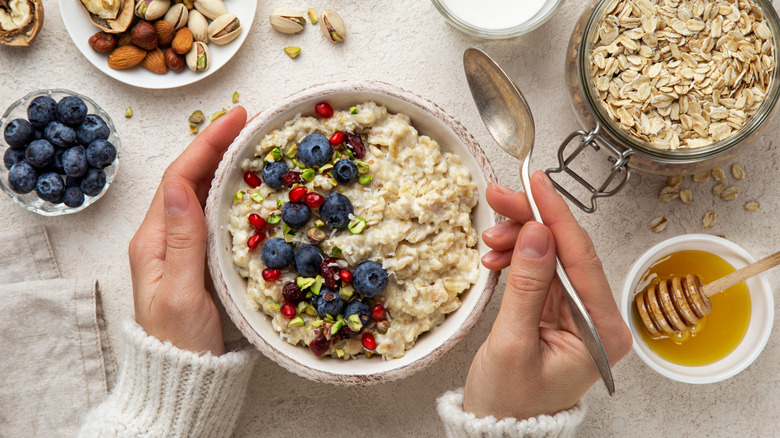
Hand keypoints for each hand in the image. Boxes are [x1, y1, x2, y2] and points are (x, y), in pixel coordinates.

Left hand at [128, 107, 246, 355]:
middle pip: (190, 177)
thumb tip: (180, 188)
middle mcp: (166, 236)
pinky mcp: (200, 257)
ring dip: (225, 162)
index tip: (237, 117)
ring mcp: (182, 245)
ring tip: (254, 140)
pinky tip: (251, 182)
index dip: (207, 144)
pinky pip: (214, 212)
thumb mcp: (182, 292)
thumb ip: (183, 241)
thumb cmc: (182, 341)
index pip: (180, 178)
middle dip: (218, 144)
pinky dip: (231, 190)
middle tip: (253, 120)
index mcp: (155, 240)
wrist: (185, 376)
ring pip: (202, 192)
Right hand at [463, 171, 631, 418]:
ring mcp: (578, 312)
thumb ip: (528, 286)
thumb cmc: (510, 401)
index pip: (583, 258)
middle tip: (499, 196)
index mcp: (603, 330)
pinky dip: (516, 257)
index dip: (557, 216)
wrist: (500, 428)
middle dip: (532, 221)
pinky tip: (496, 255)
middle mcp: (598, 317)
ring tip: (489, 237)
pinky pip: (539, 270)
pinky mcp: (557, 310)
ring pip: (551, 255)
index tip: (536, 184)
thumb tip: (537, 233)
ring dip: (520, 238)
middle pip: (568, 250)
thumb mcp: (513, 343)